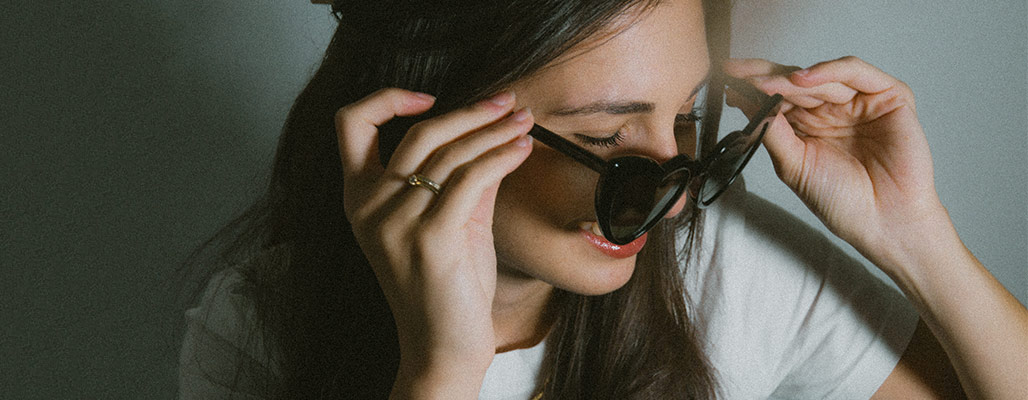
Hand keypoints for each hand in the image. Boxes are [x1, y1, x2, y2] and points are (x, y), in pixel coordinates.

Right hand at [335, 88, 533, 392]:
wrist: (443, 346)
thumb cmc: (446, 284)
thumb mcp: (447, 218)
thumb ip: (459, 175)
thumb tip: (492, 128)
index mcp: (358, 198)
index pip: (350, 124)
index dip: (386, 99)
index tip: (429, 98)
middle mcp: (368, 207)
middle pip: (418, 132)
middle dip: (470, 111)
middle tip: (507, 103)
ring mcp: (396, 223)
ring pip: (449, 153)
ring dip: (493, 130)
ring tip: (523, 122)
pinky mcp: (431, 238)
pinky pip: (470, 179)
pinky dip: (501, 156)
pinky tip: (522, 149)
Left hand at [724, 57, 944, 260]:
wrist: (883, 222)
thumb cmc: (842, 201)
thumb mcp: (792, 163)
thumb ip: (771, 130)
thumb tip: (743, 101)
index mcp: (808, 125)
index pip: (778, 96)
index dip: (751, 87)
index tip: (725, 80)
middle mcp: (832, 109)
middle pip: (795, 81)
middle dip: (764, 76)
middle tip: (737, 73)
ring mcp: (860, 101)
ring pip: (820, 76)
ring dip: (789, 77)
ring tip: (764, 83)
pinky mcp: (889, 96)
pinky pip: (855, 73)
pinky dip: (827, 71)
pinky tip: (801, 78)